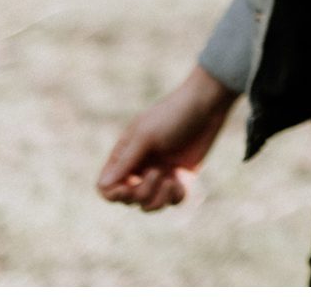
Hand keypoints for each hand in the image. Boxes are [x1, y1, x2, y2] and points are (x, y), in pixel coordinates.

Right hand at [96, 65, 238, 211]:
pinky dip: (175, 196)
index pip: (106, 186)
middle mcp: (139, 167)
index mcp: (125, 155)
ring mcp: (160, 174)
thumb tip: (102, 186)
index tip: (127, 189)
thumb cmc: (173, 115)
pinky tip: (183, 179)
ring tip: (171, 181)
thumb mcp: (146, 136)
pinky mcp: (180, 177)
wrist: (207, 104)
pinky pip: (172, 201)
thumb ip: (126, 161)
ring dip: (159, 199)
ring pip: (149, 205)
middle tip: (156, 173)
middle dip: (141, 193)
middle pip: (128, 199)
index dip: (113, 194)